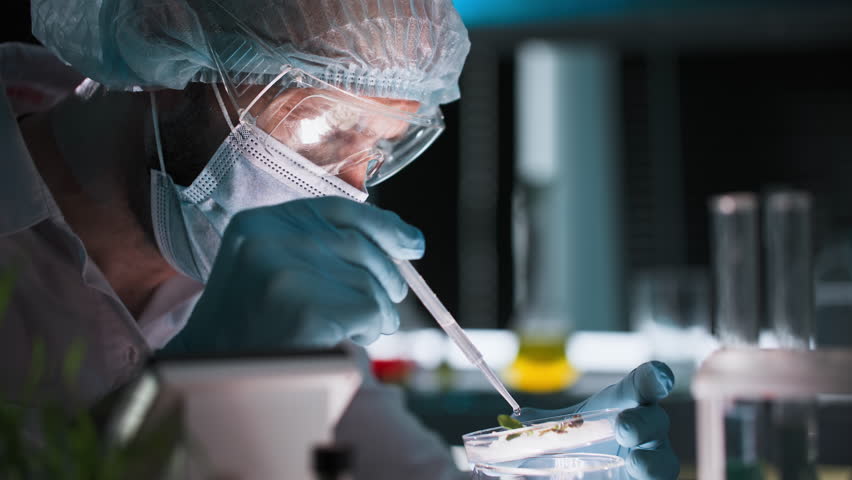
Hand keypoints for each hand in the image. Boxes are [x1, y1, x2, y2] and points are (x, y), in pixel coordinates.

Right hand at [163, 197, 423, 352]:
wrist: (216, 378)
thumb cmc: (253, 326)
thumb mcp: (271, 269)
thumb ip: (322, 246)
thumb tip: (406, 239)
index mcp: (257, 224)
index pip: (336, 209)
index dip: (383, 224)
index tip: (412, 242)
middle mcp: (269, 241)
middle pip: (360, 246)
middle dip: (388, 274)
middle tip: (393, 299)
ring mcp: (286, 275)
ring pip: (370, 281)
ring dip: (377, 309)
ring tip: (354, 328)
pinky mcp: (307, 311)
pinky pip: (369, 311)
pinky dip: (370, 329)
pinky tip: (343, 340)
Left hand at [515, 361, 678, 479]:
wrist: (592, 474)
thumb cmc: (587, 441)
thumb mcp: (564, 429)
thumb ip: (543, 423)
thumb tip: (513, 419)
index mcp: (626, 403)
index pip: (645, 384)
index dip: (656, 378)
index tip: (659, 376)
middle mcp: (647, 430)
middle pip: (656, 421)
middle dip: (642, 422)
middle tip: (622, 427)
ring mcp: (653, 460)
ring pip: (665, 461)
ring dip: (651, 461)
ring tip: (635, 462)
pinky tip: (633, 478)